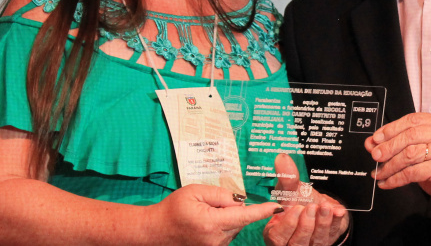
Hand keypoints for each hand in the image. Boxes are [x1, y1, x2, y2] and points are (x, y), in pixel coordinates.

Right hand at [150, 184, 282, 245]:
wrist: (154, 231)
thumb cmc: (173, 209)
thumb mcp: (195, 191)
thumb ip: (221, 194)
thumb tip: (239, 201)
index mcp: (212, 223)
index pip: (244, 215)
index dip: (262, 211)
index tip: (276, 207)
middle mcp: (216, 240)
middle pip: (239, 219)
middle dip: (232, 208)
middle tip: (209, 204)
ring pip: (234, 227)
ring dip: (226, 218)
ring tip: (202, 215)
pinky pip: (226, 234)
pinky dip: (222, 226)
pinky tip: (204, 224)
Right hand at [264, 153, 348, 245]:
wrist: (318, 204)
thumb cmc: (299, 200)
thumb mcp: (291, 189)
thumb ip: (286, 177)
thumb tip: (282, 158)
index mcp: (277, 232)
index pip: (277, 236)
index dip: (288, 225)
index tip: (296, 209)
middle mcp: (292, 242)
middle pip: (297, 242)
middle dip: (306, 225)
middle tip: (311, 207)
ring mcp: (311, 243)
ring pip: (315, 241)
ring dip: (322, 223)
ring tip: (324, 207)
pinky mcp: (327, 240)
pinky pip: (332, 234)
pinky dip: (335, 222)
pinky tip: (338, 211)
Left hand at [365, 112, 430, 219]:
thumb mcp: (423, 153)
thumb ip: (401, 144)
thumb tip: (372, 143)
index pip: (413, 120)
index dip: (391, 129)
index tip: (376, 139)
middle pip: (410, 135)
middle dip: (388, 146)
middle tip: (375, 156)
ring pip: (410, 154)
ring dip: (390, 165)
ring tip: (379, 172)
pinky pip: (413, 172)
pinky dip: (396, 178)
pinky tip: (388, 182)